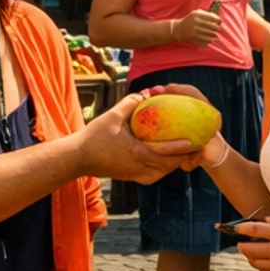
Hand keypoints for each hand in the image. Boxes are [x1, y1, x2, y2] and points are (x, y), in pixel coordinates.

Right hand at [77, 95, 196, 185]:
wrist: (77, 158)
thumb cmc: (93, 136)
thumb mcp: (112, 116)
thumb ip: (130, 103)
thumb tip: (145, 93)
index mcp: (136, 153)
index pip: (164, 154)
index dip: (180, 149)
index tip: (192, 142)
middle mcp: (137, 167)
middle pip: (166, 167)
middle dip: (180, 159)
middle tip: (190, 148)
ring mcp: (132, 174)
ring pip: (158, 174)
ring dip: (169, 166)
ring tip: (178, 155)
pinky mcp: (127, 177)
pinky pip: (149, 176)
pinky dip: (158, 170)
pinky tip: (160, 161)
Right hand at [172, 8, 221, 45]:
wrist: (178, 29)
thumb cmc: (191, 20)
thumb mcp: (197, 13)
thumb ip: (208, 14)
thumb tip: (219, 20)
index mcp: (196, 14)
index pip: (212, 17)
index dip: (218, 20)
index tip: (219, 22)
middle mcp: (195, 22)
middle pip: (212, 26)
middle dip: (217, 28)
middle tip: (217, 29)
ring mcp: (194, 30)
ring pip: (210, 34)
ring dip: (214, 35)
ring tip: (215, 35)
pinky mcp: (193, 38)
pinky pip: (205, 40)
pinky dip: (209, 41)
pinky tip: (209, 39)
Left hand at [234, 216, 269, 270]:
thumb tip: (262, 221)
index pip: (255, 230)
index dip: (242, 228)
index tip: (238, 228)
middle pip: (249, 250)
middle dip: (242, 246)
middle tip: (242, 243)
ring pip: (254, 263)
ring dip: (251, 257)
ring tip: (256, 252)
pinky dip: (262, 266)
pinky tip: (268, 261)